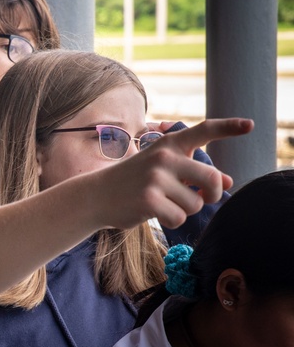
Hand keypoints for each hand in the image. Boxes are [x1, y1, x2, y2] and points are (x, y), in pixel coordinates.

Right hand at [89, 118, 252, 230]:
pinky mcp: (150, 200)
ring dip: (184, 210)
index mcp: (169, 144)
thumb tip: (227, 182)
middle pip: (211, 180)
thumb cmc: (134, 182)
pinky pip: (179, 218)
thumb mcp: (163, 171)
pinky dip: (171, 220)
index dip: (229, 128)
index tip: (251, 125)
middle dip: (211, 196)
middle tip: (201, 199)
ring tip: (162, 203)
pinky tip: (153, 212)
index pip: (203, 131)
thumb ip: (194, 173)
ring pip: (195, 204)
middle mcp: (164, 156)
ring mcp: (156, 178)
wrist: (96, 195)